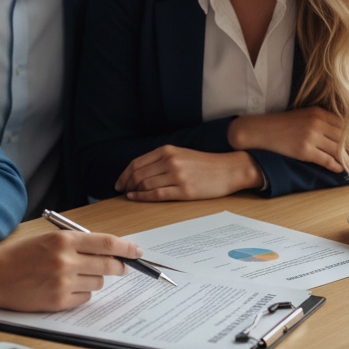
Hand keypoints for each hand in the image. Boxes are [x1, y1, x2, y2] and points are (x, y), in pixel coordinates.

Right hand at [0, 231, 141, 310]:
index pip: (107, 243)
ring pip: (98, 282)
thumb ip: (77, 243)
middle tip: (121, 267)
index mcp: (64, 240)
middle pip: (109, 265)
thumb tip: (107, 250)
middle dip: (119, 267)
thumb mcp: (48, 239)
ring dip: (94, 279)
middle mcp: (66, 260)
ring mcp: (63, 283)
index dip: (127, 248)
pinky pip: (85, 297)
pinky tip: (64, 288)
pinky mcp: (59, 302)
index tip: (137, 251)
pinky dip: (81, 293)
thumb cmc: (20, 256)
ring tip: (74, 275)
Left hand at [114, 146, 263, 200]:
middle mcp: (170, 161)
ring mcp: (177, 176)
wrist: (228, 169)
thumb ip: (161, 160)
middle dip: (126, 183)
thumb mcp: (180, 154)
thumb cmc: (204, 164)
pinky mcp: (184, 190)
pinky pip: (157, 194)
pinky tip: (136, 197)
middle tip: (121, 191)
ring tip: (129, 195)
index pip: (137, 162)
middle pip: (138, 174)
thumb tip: (139, 171)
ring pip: (145, 184)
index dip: (124, 174)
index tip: (119, 182)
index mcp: (167, 151)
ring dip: (133, 190)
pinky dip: (142, 196)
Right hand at [228, 107, 347, 172]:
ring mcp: (311, 137)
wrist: (261, 130)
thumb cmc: (283, 123)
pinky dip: (335, 166)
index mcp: (318, 112)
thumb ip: (322, 120)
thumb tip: (343, 133)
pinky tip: (338, 169)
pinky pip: (326, 160)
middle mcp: (317, 123)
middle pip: (344, 138)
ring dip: (347, 160)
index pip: (345, 125)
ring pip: (337, 150)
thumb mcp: (304, 115)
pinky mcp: (304, 150)